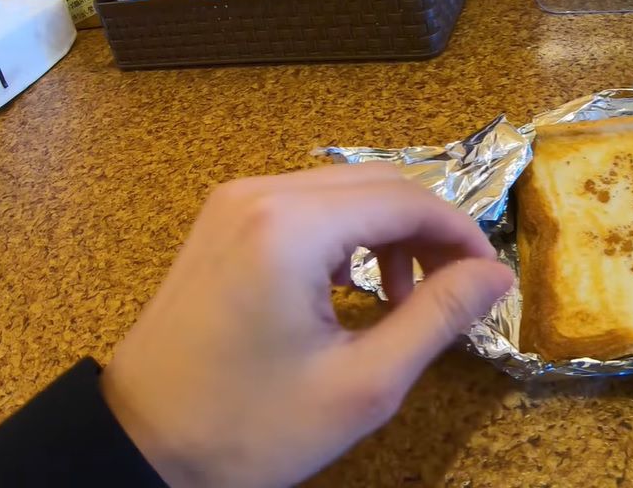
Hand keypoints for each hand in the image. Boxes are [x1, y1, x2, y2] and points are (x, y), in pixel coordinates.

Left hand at [100, 164, 512, 486]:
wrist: (137, 447)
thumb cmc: (248, 427)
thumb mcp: (362, 384)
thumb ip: (437, 317)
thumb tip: (496, 274)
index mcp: (291, 227)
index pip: (408, 199)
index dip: (461, 234)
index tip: (488, 279)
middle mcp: (260, 193)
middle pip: (379, 183)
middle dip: (429, 230)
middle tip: (454, 290)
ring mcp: (234, 202)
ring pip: (345, 190)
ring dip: (388, 232)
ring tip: (401, 300)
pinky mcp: (222, 220)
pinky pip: (306, 204)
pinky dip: (346, 234)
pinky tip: (351, 286)